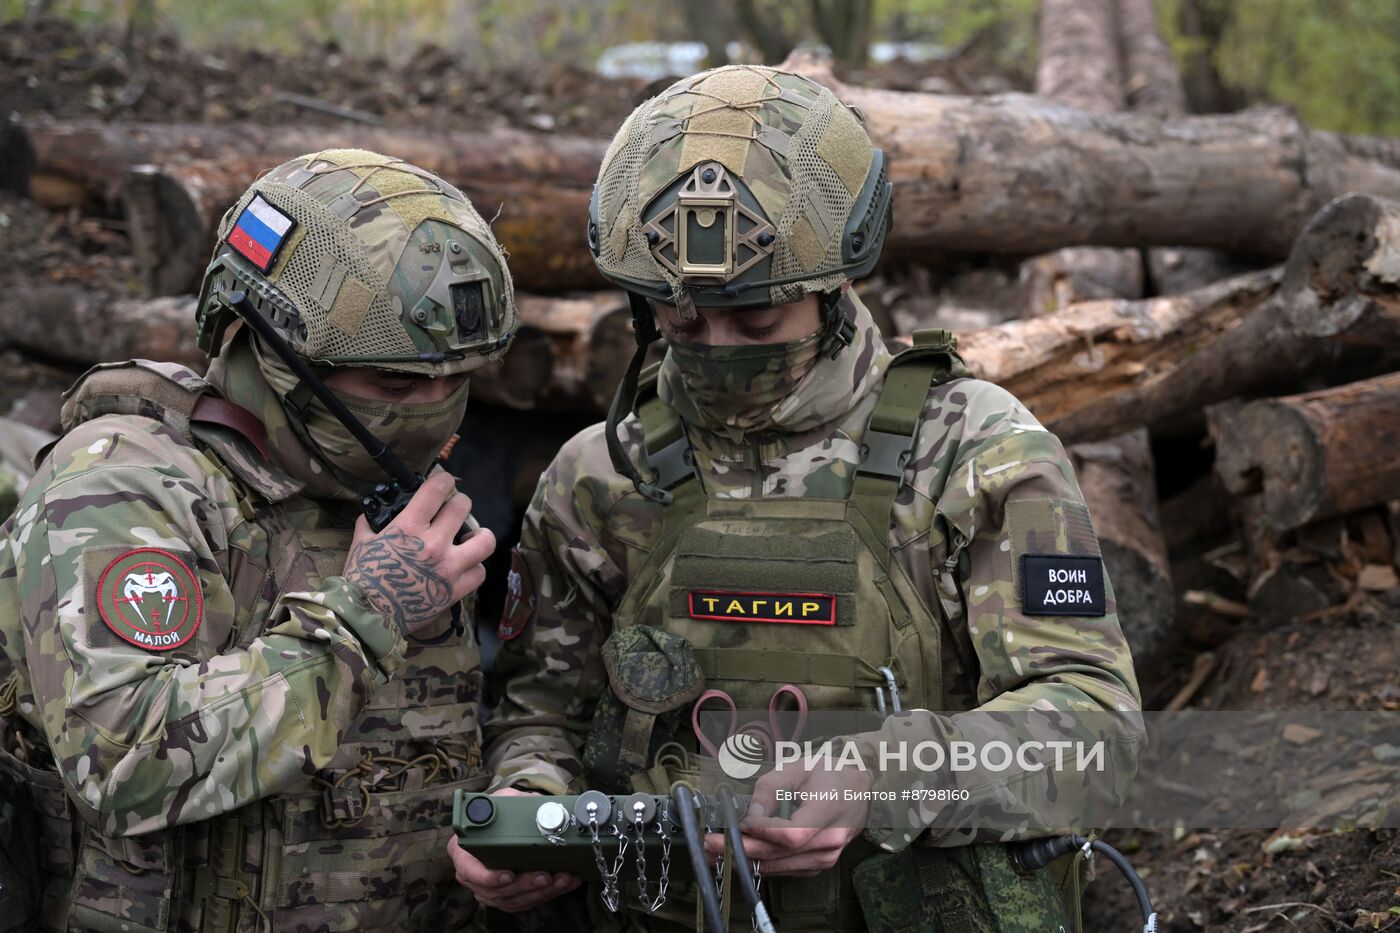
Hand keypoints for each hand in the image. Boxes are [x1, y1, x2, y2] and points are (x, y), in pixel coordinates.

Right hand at [344, 471, 495, 635]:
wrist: (367, 617)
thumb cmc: (360, 580)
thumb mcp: (360, 544)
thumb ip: (370, 524)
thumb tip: (372, 514)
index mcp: (409, 527)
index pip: (436, 490)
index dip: (444, 480)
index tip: (444, 482)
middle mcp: (433, 544)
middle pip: (463, 507)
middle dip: (460, 503)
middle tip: (455, 508)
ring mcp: (448, 568)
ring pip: (485, 541)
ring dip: (480, 534)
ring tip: (472, 536)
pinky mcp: (455, 590)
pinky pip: (479, 573)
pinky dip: (475, 568)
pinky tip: (465, 566)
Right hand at [447, 788, 581, 910]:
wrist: (506, 824)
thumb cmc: (501, 812)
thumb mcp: (502, 800)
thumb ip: (513, 802)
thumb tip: (539, 809)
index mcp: (464, 852)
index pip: (469, 871)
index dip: (489, 877)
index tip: (509, 875)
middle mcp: (472, 876)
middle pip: (495, 891)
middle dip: (525, 885)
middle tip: (546, 876)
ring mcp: (489, 890)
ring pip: (514, 900)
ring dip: (541, 892)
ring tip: (562, 879)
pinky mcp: (507, 897)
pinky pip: (526, 902)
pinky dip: (547, 894)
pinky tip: (564, 884)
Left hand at [705, 760, 872, 875]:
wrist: (859, 788)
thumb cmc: (828, 773)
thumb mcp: (797, 768)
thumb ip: (769, 789)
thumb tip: (749, 815)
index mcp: (828, 810)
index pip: (791, 834)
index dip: (761, 832)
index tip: (738, 823)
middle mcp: (829, 840)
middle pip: (780, 854)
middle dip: (741, 850)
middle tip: (710, 843)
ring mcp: (827, 856)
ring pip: (780, 866)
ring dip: (746, 861)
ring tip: (716, 853)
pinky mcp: (819, 864)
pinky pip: (786, 869)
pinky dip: (762, 864)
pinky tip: (740, 857)